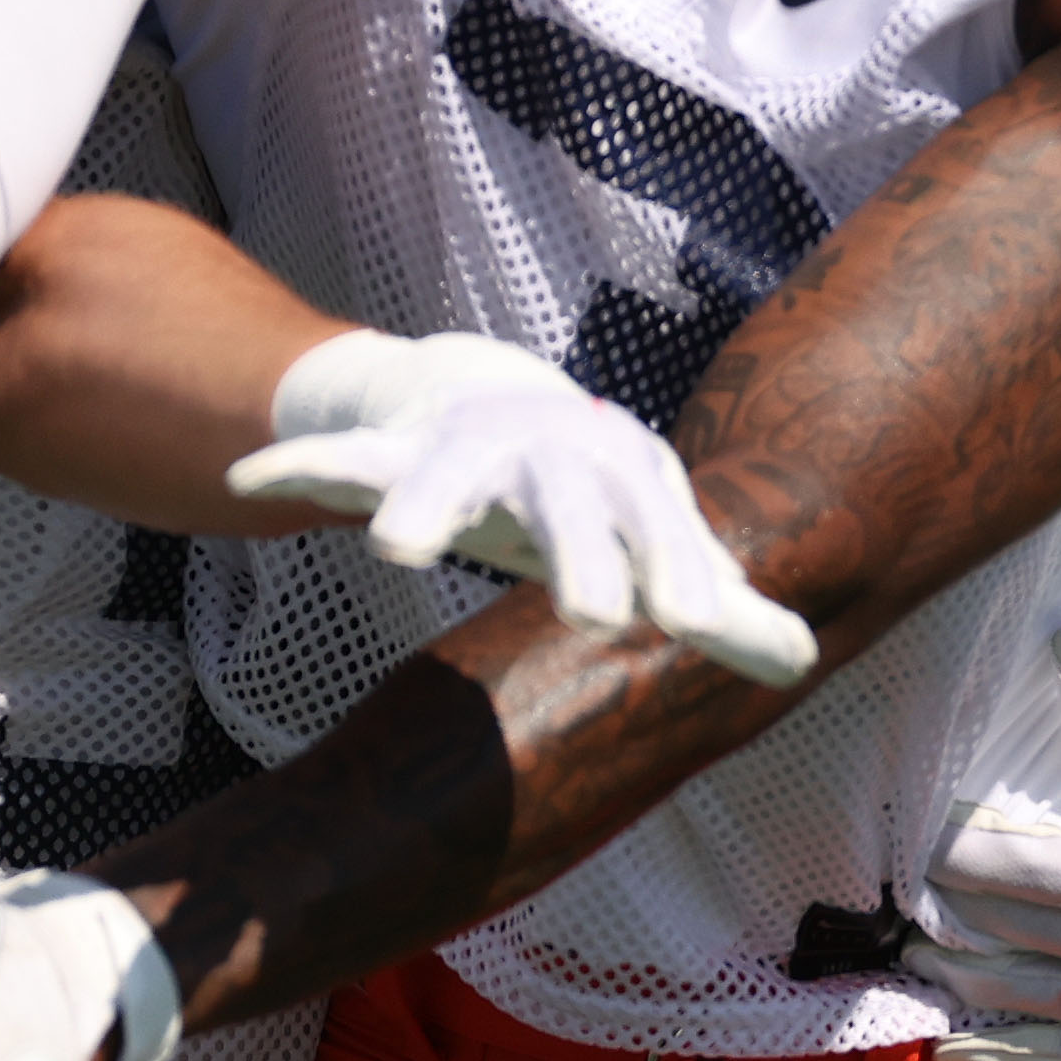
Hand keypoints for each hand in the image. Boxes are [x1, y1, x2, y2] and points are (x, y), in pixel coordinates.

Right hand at [227, 330, 815, 688]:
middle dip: (580, 551)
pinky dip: (299, 464)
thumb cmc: (594, 489)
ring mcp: (465, 447)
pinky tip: (252, 478)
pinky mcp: (391, 450)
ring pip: (442, 474)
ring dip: (420, 505)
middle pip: (565, 505)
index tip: (693, 621)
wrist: (499, 400)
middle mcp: (546, 453)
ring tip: (398, 552)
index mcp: (620, 476)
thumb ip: (725, 601)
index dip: (678, 566)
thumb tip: (808, 661)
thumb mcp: (657, 535)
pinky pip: (339, 457)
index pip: (660, 525)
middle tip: (598, 617)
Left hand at [917, 630, 1060, 1060]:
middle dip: (958, 916)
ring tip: (914, 958)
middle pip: (1031, 940)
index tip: (923, 842)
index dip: (969, 860)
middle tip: (902, 893)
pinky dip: (1017, 1054)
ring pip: (1044, 1007)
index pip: (1040, 877)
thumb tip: (1060, 645)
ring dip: (971, 984)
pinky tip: (959, 1046)